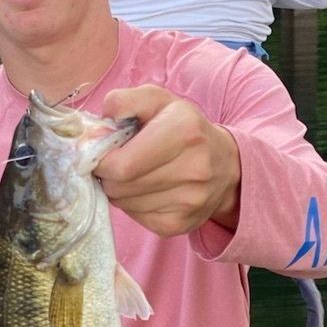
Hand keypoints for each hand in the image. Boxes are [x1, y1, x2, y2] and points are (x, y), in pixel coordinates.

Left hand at [95, 85, 240, 236]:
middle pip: (119, 187)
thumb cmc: (184, 128)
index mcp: (184, 130)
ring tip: (136, 174)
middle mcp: (193, 168)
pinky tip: (148, 190)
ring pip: (124, 204)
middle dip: (108, 175)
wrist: (227, 165)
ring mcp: (189, 201)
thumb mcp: (158, 101)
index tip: (103, 153)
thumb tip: (100, 124)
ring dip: (120, 190)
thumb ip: (125, 101)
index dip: (102, 161)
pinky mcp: (181, 225)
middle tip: (117, 163)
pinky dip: (133, 205)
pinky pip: (137, 218)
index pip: (122, 165)